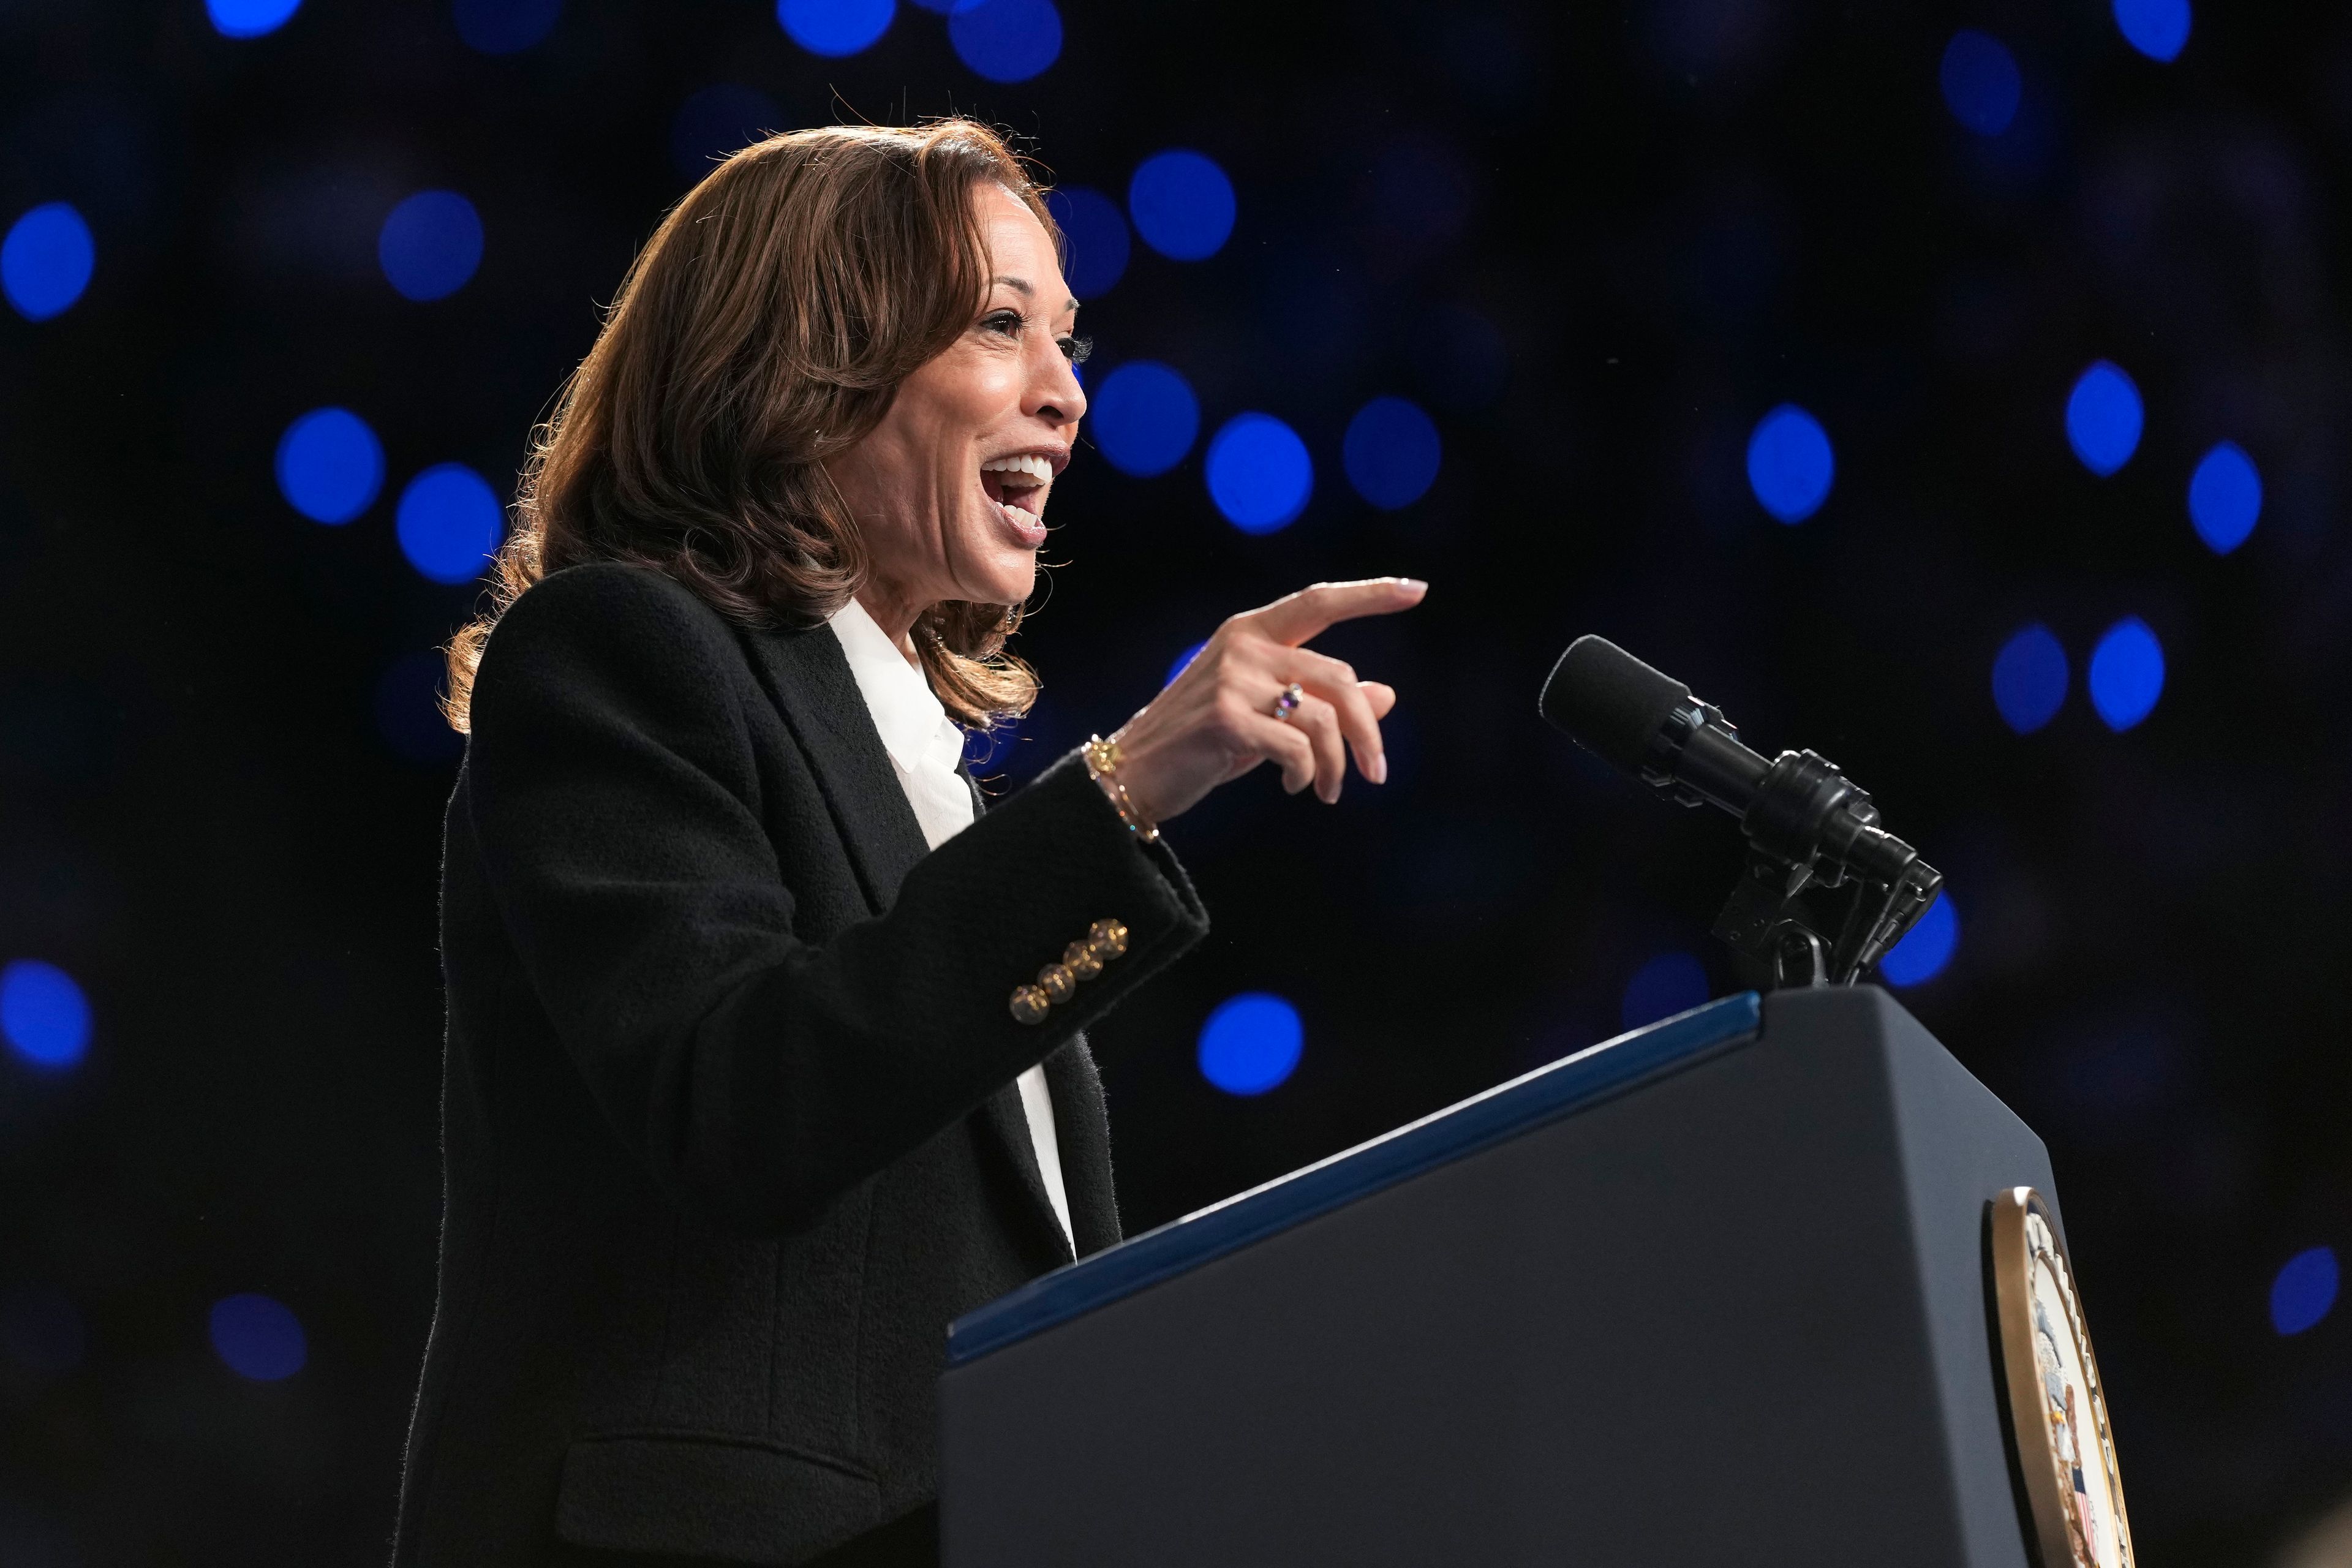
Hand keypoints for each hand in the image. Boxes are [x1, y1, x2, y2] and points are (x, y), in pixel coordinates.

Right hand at [1106, 578, 1426, 825]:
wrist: (1133, 771)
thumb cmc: (1203, 742)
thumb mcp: (1268, 715)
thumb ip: (1320, 702)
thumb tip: (1387, 694)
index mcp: (1251, 632)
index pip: (1319, 602)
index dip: (1370, 596)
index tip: (1417, 590)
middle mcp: (1243, 646)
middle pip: (1338, 678)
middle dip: (1367, 731)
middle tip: (1378, 773)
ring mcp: (1232, 680)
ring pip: (1323, 719)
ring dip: (1337, 765)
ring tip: (1327, 790)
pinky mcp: (1226, 719)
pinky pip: (1296, 748)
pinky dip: (1305, 775)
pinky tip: (1294, 787)